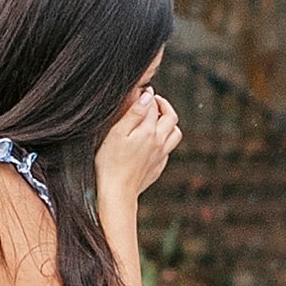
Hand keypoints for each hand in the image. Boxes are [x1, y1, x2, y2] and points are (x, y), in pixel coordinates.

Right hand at [95, 86, 180, 206]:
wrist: (117, 193)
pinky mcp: (158, 167)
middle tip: (152, 102)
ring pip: (175, 133)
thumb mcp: (117, 133)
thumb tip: (148, 95)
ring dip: (169, 123)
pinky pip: (168, 149)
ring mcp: (161, 156)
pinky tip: (152, 141)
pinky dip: (164, 140)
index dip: (147, 96)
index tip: (140, 92)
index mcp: (149, 131)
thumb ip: (134, 113)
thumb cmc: (110, 162)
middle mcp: (159, 142)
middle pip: (171, 117)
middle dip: (163, 105)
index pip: (153, 105)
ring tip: (156, 120)